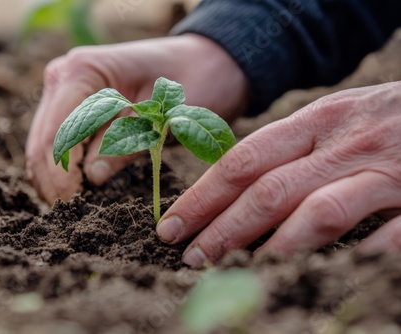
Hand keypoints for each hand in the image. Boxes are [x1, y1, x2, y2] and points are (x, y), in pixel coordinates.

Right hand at [26, 34, 247, 203]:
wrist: (203, 62)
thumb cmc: (192, 82)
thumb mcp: (164, 117)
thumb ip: (126, 143)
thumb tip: (93, 177)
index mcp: (83, 71)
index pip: (58, 133)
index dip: (61, 175)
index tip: (75, 204)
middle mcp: (64, 76)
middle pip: (43, 140)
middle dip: (53, 181)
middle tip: (73, 214)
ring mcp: (65, 90)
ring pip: (44, 144)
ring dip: (55, 177)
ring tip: (76, 206)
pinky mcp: (74, 105)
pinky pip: (59, 141)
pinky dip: (64, 167)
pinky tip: (79, 188)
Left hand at [157, 82, 400, 266]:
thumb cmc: (379, 117)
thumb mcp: (330, 118)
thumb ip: (289, 148)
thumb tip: (234, 187)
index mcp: (315, 121)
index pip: (243, 160)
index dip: (203, 196)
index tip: (172, 225)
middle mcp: (343, 144)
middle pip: (268, 190)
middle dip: (222, 228)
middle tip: (190, 257)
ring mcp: (383, 171)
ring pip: (318, 212)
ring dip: (272, 247)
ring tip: (236, 271)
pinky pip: (391, 232)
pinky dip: (360, 253)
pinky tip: (327, 271)